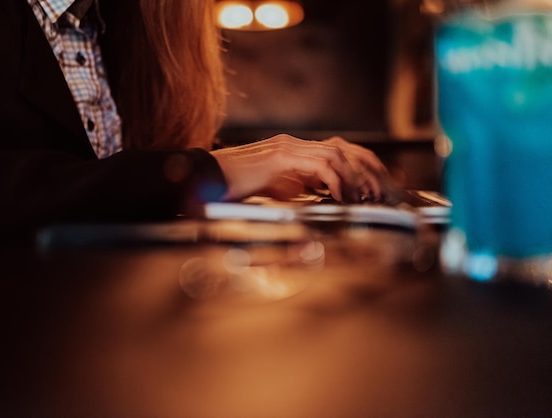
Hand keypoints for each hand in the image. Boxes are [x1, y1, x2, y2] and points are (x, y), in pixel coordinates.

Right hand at [210, 134, 392, 201]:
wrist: (208, 178)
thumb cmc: (234, 185)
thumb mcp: (271, 187)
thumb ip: (293, 186)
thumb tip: (315, 195)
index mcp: (291, 149)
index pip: (333, 153)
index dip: (352, 171)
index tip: (362, 192)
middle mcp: (292, 143)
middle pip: (341, 149)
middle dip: (360, 172)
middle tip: (369, 196)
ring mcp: (286, 147)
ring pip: (335, 154)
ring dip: (351, 178)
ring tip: (357, 198)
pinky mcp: (280, 156)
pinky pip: (320, 165)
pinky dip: (335, 181)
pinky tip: (338, 197)